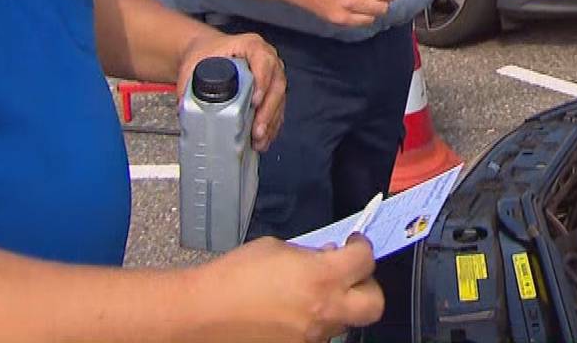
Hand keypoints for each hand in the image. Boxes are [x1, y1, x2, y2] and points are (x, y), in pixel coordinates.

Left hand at [176, 30, 286, 151]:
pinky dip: (271, 125)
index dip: (263, 81)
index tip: (255, 101)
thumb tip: (184, 108)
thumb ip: (189, 83)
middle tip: (257, 129)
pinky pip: (277, 108)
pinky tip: (263, 139)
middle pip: (276, 84)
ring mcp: (272, 74)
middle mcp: (268, 58)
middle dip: (268, 110)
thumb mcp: (195, 62)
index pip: (264, 61)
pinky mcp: (271, 89)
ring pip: (279, 99)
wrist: (209, 51)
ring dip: (271, 122)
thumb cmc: (207, 52)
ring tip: (259, 140)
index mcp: (252, 46)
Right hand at [193, 235, 383, 341]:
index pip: (365, 260)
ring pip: (346, 320)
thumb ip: (311, 253)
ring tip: (314, 292)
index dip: (362, 247)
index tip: (354, 243)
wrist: (202, 314)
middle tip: (350, 273)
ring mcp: (312, 337)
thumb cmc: (234, 276)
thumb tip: (329, 256)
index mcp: (322, 278)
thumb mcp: (278, 248)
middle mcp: (324, 311)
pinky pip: (320, 334)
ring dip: (339, 304)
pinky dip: (315, 321)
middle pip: (374, 303)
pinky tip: (295, 310)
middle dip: (367, 285)